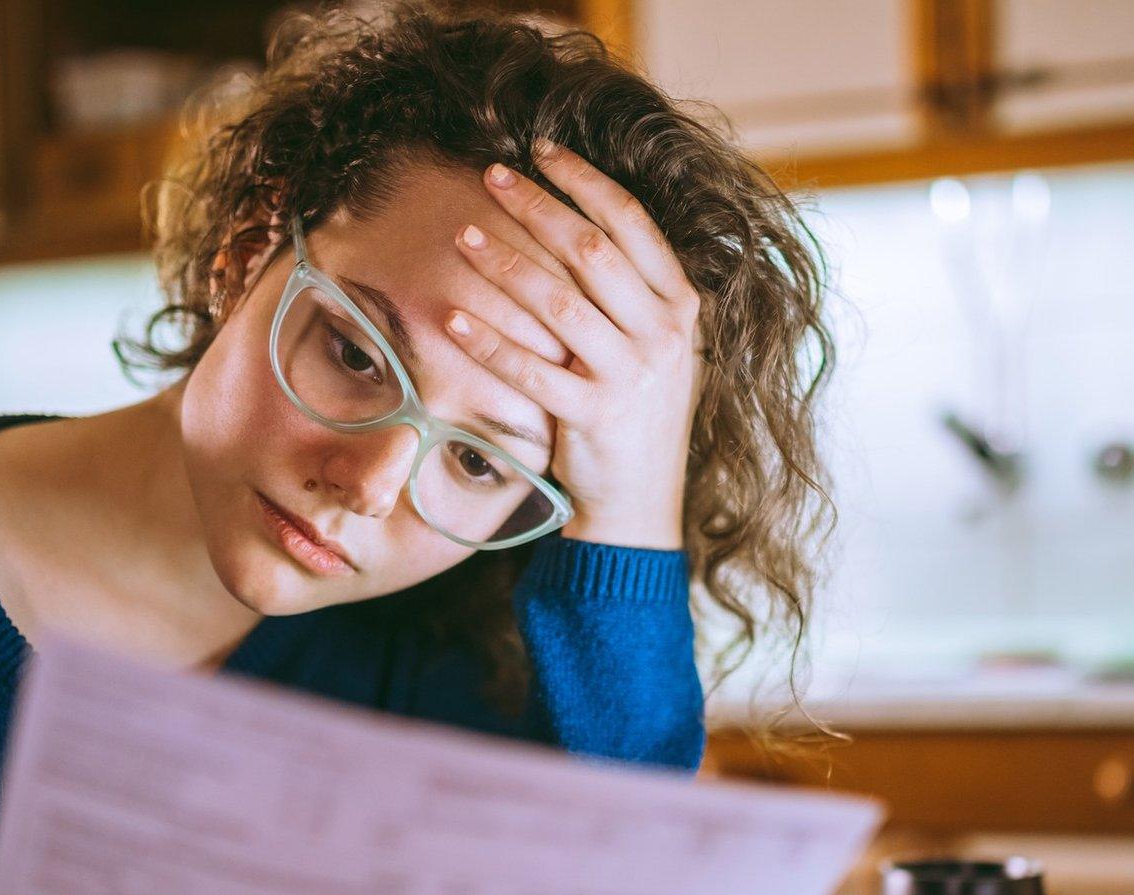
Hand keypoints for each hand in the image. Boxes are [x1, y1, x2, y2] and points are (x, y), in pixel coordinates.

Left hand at [446, 139, 700, 550]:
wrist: (641, 504)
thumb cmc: (636, 415)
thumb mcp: (656, 347)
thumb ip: (631, 292)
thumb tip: (575, 221)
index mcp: (681, 307)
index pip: (631, 223)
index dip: (584, 180)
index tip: (540, 151)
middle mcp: (663, 336)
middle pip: (592, 250)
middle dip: (538, 206)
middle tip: (491, 176)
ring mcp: (632, 377)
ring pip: (559, 303)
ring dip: (505, 264)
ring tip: (463, 237)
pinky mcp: (594, 417)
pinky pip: (531, 370)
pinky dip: (488, 342)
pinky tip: (452, 317)